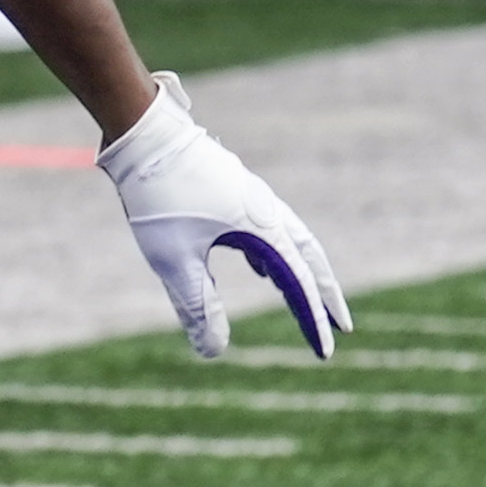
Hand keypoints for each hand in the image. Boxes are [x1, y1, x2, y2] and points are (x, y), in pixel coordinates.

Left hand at [97, 75, 349, 362]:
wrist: (143, 133)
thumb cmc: (157, 195)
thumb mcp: (173, 258)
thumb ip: (197, 305)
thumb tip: (213, 352)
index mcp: (262, 229)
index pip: (298, 284)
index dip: (313, 321)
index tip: (326, 352)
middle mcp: (266, 211)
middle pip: (310, 259)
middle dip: (326, 295)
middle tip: (342, 325)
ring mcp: (251, 197)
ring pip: (292, 240)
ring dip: (303, 272)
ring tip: (306, 302)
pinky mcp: (234, 190)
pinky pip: (269, 228)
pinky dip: (276, 253)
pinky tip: (259, 267)